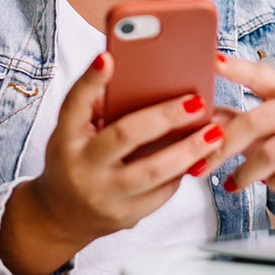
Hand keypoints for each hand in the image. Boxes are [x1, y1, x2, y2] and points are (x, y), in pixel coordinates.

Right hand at [0, 52, 225, 274]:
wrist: (60, 215)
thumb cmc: (73, 159)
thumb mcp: (72, 132)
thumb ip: (97, 107)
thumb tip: (139, 76)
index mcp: (65, 137)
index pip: (75, 104)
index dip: (91, 81)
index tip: (108, 57)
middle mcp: (81, 166)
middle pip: (125, 136)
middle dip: (164, 116)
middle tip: (196, 101)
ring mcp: (104, 195)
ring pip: (152, 171)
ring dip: (188, 150)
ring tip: (214, 131)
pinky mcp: (125, 217)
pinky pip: (161, 193)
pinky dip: (182, 171)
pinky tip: (199, 155)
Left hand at [207, 55, 274, 212]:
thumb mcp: (263, 128)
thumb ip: (232, 120)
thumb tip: (194, 115)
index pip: (260, 75)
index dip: (236, 68)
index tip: (212, 60)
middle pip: (256, 121)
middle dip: (224, 146)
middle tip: (200, 166)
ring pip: (274, 152)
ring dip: (247, 172)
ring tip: (233, 183)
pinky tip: (269, 185)